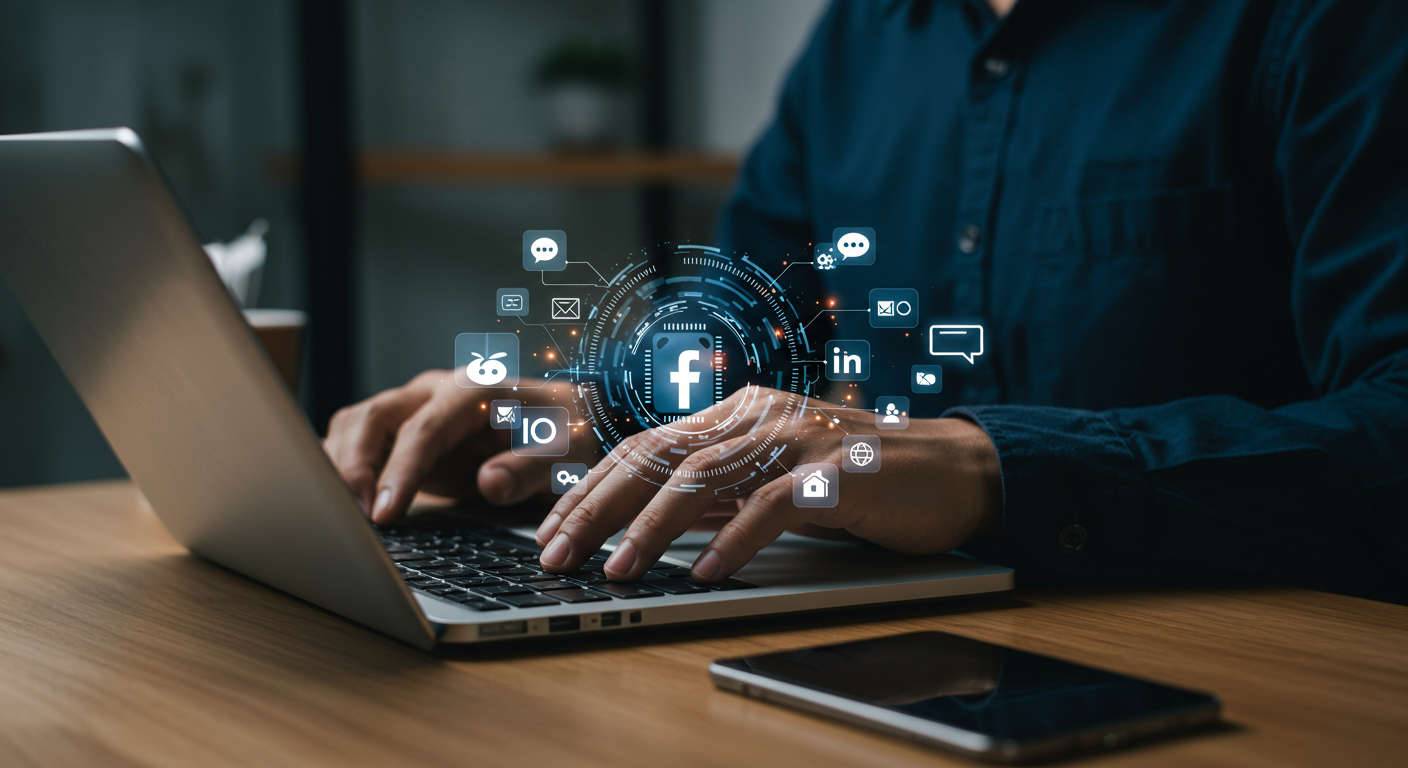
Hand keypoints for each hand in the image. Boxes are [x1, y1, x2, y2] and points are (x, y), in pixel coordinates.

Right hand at [321, 370, 593, 522]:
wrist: (568, 420)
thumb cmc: (569, 432)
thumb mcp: (567, 451)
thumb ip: (531, 466)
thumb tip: (490, 483)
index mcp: (475, 390)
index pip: (425, 428)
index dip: (401, 470)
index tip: (386, 511)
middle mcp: (437, 391)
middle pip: (374, 417)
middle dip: (354, 466)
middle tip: (352, 517)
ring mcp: (416, 408)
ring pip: (356, 424)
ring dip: (340, 466)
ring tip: (342, 515)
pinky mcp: (404, 432)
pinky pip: (360, 441)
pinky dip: (344, 468)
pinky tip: (344, 504)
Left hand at [534, 387, 1001, 581]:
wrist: (951, 470)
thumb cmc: (857, 479)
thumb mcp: (771, 476)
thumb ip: (717, 489)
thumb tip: (648, 522)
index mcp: (736, 413)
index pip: (643, 446)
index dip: (590, 488)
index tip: (548, 530)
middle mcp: (757, 416)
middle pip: (657, 457)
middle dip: (596, 508)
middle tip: (555, 554)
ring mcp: (796, 440)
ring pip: (704, 478)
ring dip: (651, 529)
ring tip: (615, 571)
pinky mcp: (835, 472)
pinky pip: (770, 506)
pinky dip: (732, 542)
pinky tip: (703, 574)